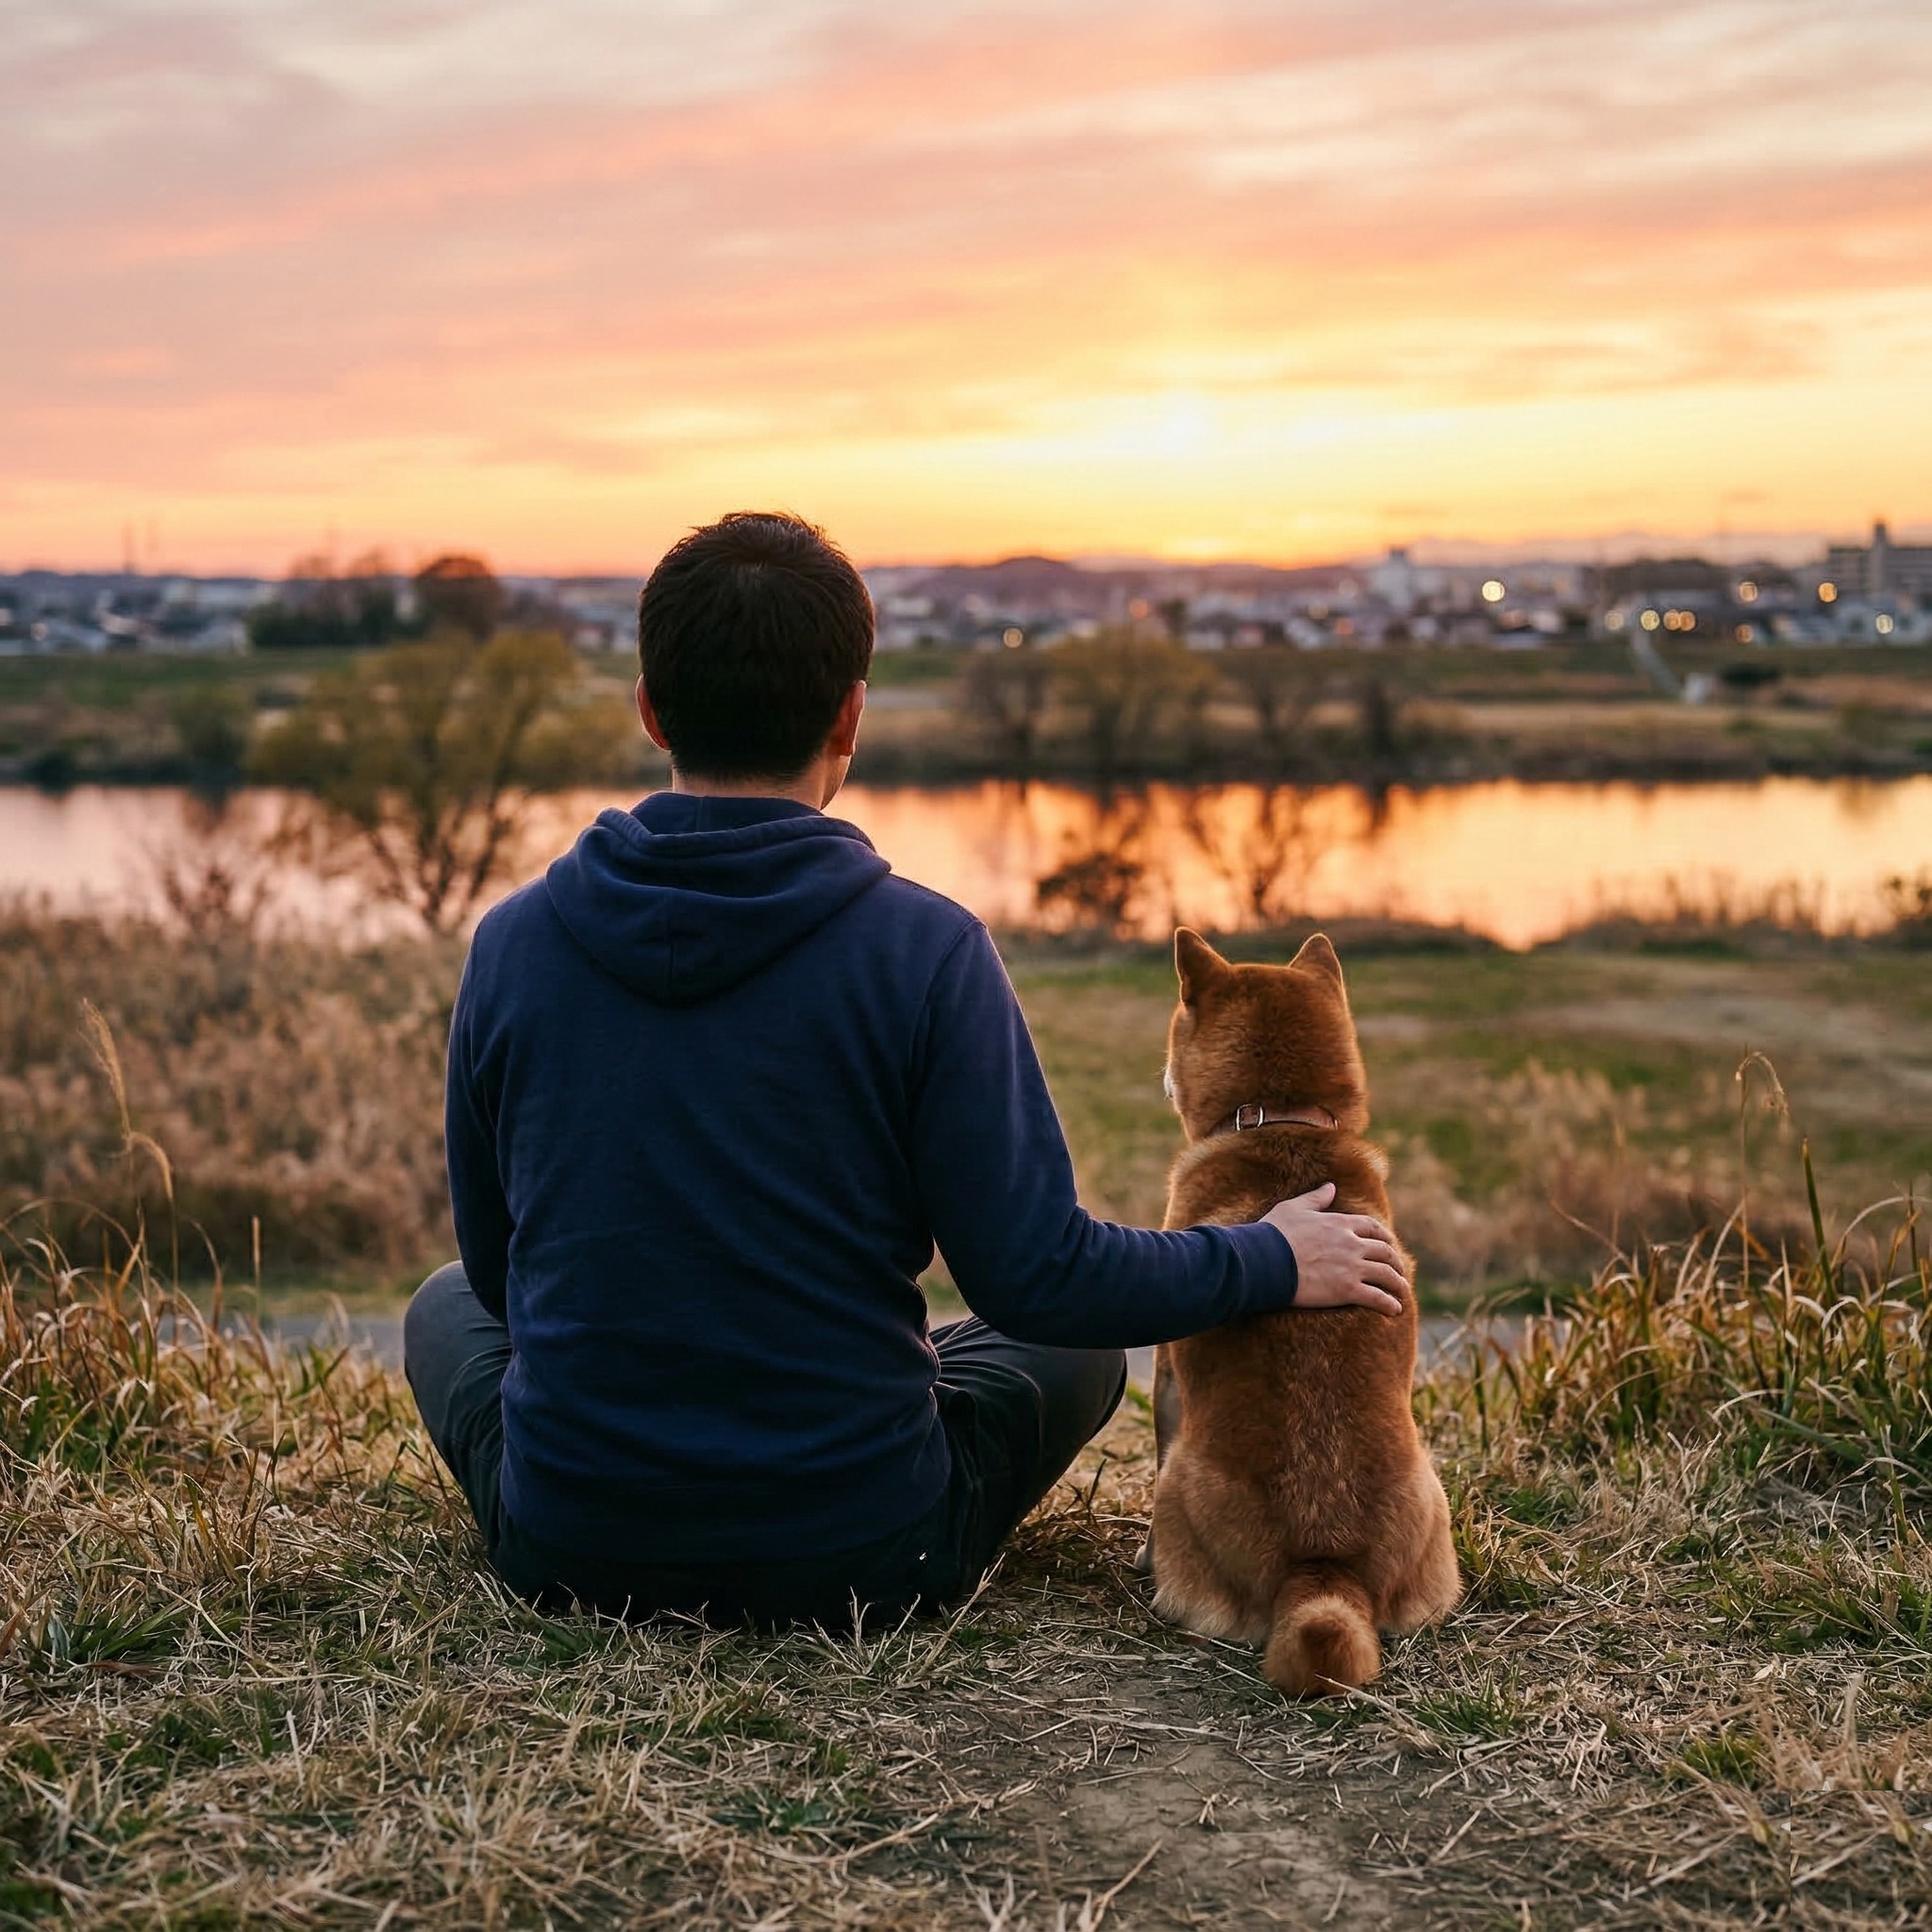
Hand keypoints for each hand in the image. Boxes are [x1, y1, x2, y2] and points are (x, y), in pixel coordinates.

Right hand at [1261, 1183, 1406, 1315]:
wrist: (1264, 1260)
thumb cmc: (1274, 1233)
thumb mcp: (1294, 1208)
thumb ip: (1315, 1198)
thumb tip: (1331, 1187)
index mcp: (1340, 1223)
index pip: (1372, 1228)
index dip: (1384, 1237)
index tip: (1389, 1244)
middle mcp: (1351, 1244)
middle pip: (1385, 1252)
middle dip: (1395, 1261)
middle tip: (1398, 1270)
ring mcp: (1351, 1267)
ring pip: (1386, 1275)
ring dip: (1398, 1283)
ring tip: (1401, 1291)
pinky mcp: (1347, 1290)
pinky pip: (1377, 1297)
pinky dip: (1389, 1304)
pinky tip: (1395, 1309)